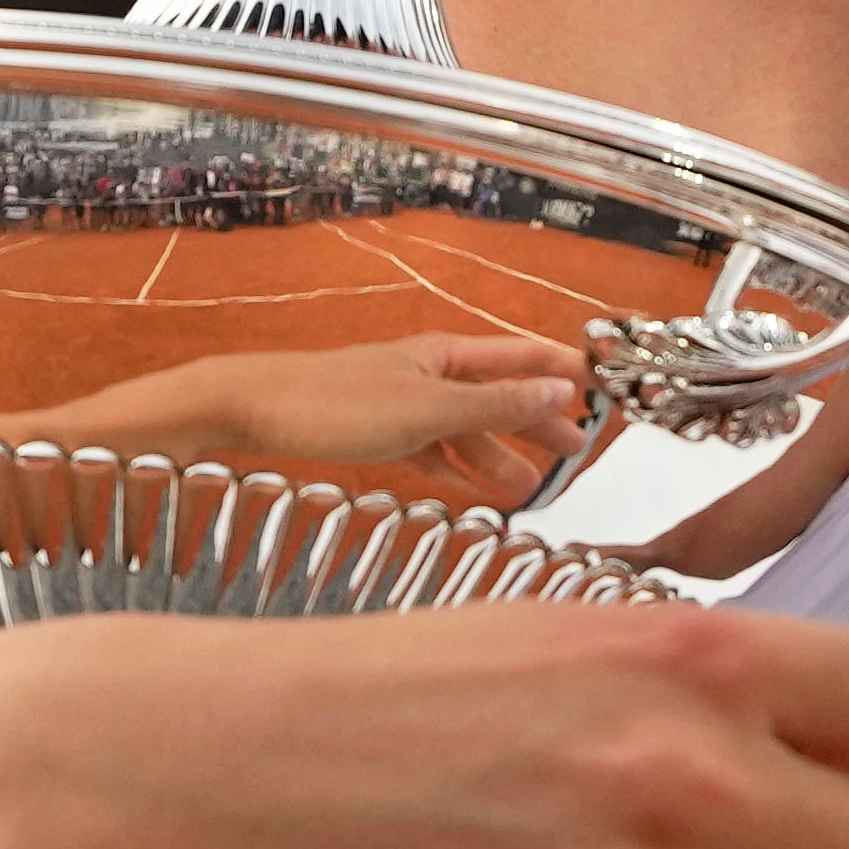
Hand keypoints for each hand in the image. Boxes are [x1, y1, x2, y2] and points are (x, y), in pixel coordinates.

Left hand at [56, 330, 587, 501]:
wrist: (248, 410)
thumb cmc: (330, 404)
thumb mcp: (425, 411)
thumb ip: (494, 405)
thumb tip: (559, 393)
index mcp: (446, 356)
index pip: (520, 358)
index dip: (561, 373)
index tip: (601, 388)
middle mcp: (427, 373)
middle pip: (498, 397)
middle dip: (537, 423)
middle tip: (577, 453)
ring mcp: (400, 403)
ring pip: (464, 429)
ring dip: (498, 456)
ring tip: (530, 489)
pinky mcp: (373, 432)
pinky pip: (430, 451)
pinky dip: (455, 470)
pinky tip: (468, 492)